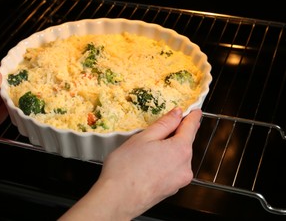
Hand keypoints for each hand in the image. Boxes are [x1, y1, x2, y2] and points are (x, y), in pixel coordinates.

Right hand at [60, 107, 201, 219]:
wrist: (117, 200)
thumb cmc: (126, 169)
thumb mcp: (143, 137)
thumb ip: (164, 124)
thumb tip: (177, 114)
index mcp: (180, 150)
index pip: (191, 127)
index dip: (193, 116)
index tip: (195, 111)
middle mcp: (185, 166)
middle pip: (183, 143)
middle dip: (173, 135)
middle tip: (155, 132)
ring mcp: (179, 180)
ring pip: (176, 157)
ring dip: (166, 150)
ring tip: (144, 152)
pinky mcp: (171, 190)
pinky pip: (171, 170)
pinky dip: (163, 164)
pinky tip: (146, 164)